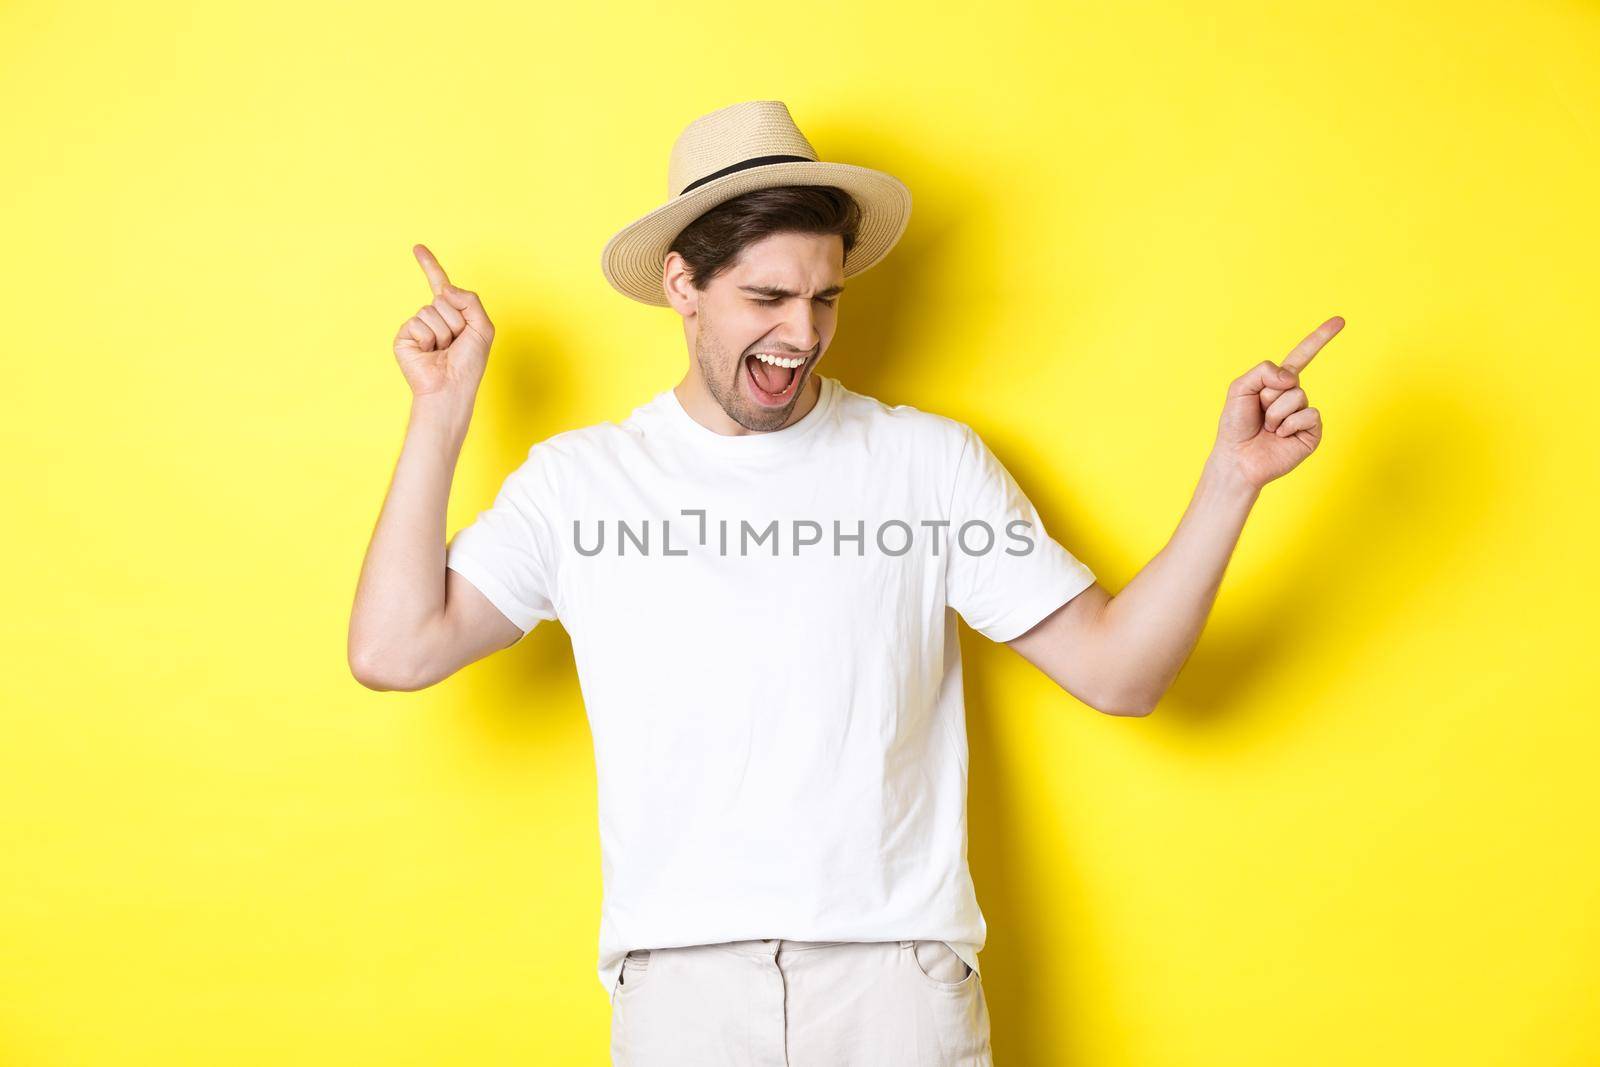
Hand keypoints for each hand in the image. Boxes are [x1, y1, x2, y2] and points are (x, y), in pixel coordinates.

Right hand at [392, 244, 495, 399]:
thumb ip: (470, 300)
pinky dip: (428, 338)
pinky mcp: (404, 336)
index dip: (430, 266)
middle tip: (456, 343)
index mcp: (452, 315)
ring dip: (444, 332)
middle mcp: (433, 318)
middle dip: (455, 321)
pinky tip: (429, 353)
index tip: (418, 248)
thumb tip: (444, 288)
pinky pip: (418, 322)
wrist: (451, 388)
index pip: (440, 284)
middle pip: (443, 299)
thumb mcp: (483, 328)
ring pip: (431, 310)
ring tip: (443, 350)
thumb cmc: (469, 364)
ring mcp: (417, 327)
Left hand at [1211, 315, 1342, 489]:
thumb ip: (1263, 371)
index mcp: (1278, 383)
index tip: (1340, 321)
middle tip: (1259, 414)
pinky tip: (1280, 436)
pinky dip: (1289, 424)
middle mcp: (1294, 396)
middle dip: (1268, 396)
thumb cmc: (1236, 425)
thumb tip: (1291, 376)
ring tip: (1268, 428)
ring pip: (1298, 397)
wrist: (1238, 458)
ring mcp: (1304, 414)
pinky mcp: (1312, 431)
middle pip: (1291, 379)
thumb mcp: (1240, 388)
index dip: (1320, 338)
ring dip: (1275, 413)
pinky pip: (1309, 415)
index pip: (1302, 355)